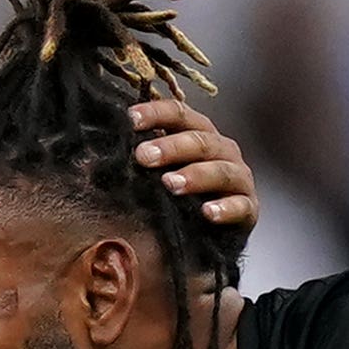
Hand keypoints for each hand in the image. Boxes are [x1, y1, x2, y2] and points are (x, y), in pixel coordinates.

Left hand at [131, 99, 256, 236]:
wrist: (211, 234)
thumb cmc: (180, 196)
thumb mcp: (159, 172)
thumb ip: (141, 158)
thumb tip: (99, 150)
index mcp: (201, 134)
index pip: (181, 114)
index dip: (157, 113)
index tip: (130, 119)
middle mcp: (223, 151)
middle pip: (200, 141)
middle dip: (171, 147)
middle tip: (143, 156)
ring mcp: (239, 179)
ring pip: (221, 171)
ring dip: (195, 175)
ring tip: (170, 184)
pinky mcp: (249, 208)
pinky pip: (241, 206)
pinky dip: (225, 209)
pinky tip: (207, 213)